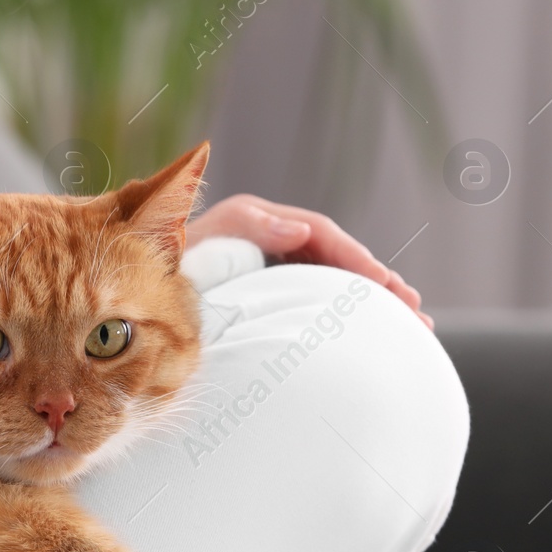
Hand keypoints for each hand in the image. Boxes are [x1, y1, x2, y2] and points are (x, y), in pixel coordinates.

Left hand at [185, 193, 431, 328]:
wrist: (136, 298)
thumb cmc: (165, 272)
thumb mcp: (201, 247)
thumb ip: (249, 229)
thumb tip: (299, 228)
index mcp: (253, 220)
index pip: (319, 234)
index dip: (354, 258)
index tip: (382, 284)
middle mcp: (265, 235)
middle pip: (336, 254)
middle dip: (378, 280)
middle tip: (415, 309)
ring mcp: (267, 261)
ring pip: (333, 276)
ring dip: (372, 297)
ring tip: (414, 322)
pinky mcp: (266, 285)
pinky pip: (316, 292)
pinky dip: (348, 308)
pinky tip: (375, 330)